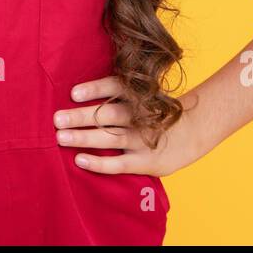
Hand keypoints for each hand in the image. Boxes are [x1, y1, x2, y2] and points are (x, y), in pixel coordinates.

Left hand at [52, 75, 199, 177]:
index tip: (73, 93)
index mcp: (140, 96)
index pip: (116, 88)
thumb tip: (77, 90)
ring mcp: (143, 140)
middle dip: (81, 116)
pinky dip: (99, 163)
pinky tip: (79, 160)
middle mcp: (140, 117)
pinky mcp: (145, 162)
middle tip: (57, 119)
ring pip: (109, 138)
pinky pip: (119, 164)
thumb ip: (119, 92)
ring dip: (83, 137)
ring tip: (61, 137)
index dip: (94, 89)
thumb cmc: (158, 112)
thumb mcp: (145, 95)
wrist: (195, 131)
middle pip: (107, 115)